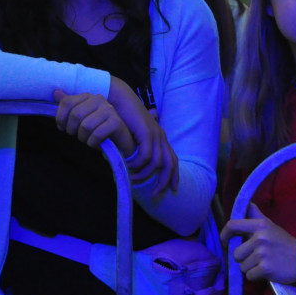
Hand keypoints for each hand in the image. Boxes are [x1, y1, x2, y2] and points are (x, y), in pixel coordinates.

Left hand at [53, 89, 133, 152]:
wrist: (118, 142)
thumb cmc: (97, 129)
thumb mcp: (80, 118)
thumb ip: (69, 105)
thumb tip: (56, 92)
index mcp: (88, 96)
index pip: (67, 102)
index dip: (60, 117)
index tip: (62, 127)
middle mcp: (99, 99)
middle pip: (75, 114)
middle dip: (72, 130)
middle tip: (77, 135)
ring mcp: (109, 110)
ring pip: (86, 126)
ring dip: (83, 137)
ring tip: (87, 139)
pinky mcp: (116, 122)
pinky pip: (97, 134)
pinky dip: (93, 143)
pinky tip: (96, 143)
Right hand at [107, 77, 178, 195]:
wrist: (121, 100)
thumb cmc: (125, 117)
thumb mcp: (134, 135)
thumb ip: (137, 146)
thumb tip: (135, 160)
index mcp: (161, 138)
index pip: (173, 160)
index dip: (174, 176)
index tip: (173, 190)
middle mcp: (161, 136)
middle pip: (170, 164)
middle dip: (164, 181)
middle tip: (155, 194)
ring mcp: (155, 134)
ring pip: (157, 162)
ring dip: (144, 174)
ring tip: (132, 178)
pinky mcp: (146, 133)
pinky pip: (146, 155)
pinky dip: (138, 164)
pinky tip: (129, 166)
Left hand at [221, 204, 295, 283]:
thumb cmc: (282, 242)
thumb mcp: (270, 225)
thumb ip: (255, 215)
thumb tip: (246, 204)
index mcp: (259, 225)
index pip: (232, 225)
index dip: (224, 235)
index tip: (225, 241)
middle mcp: (260, 237)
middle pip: (235, 253)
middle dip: (243, 258)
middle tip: (256, 257)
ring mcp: (262, 253)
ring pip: (242, 266)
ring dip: (250, 268)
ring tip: (263, 263)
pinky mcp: (266, 268)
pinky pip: (249, 276)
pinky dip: (256, 276)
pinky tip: (267, 271)